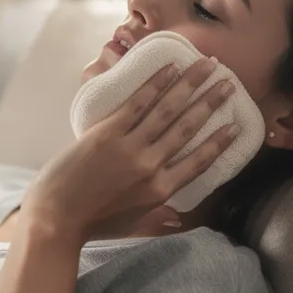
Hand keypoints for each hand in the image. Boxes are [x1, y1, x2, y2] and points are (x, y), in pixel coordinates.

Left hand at [24, 56, 237, 243]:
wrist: (55, 217)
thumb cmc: (92, 224)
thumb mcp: (132, 226)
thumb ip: (158, 221)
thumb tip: (179, 220)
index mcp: (161, 191)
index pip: (200, 161)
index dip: (220, 142)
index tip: (236, 124)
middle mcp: (151, 166)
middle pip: (189, 127)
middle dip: (211, 102)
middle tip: (228, 82)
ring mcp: (130, 147)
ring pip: (169, 109)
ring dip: (190, 84)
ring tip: (207, 65)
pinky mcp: (107, 132)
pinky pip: (138, 102)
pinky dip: (156, 83)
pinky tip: (171, 68)